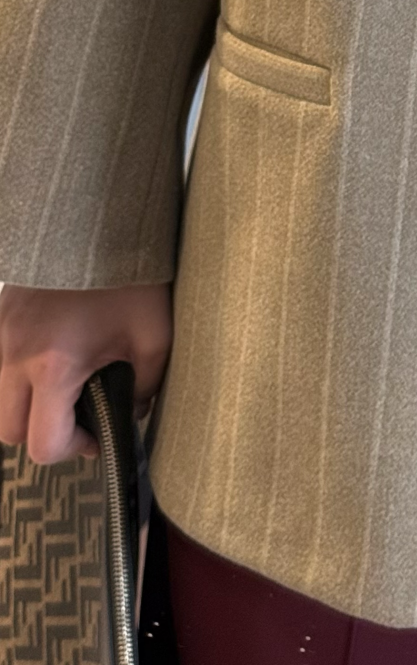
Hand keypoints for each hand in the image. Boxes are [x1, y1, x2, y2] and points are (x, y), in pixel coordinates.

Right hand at [0, 281, 172, 463]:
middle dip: (42, 431)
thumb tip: (134, 409)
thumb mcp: (153, 334)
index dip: (73, 448)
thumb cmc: (128, 274)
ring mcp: (1, 334)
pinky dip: (17, 373)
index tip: (96, 431)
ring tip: (62, 385)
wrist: (98, 216)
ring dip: (25, 404)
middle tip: (78, 412)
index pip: (43, 443)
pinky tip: (50, 355)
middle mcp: (15, 354)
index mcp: (53, 365)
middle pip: (8, 430)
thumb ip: (145, 383)